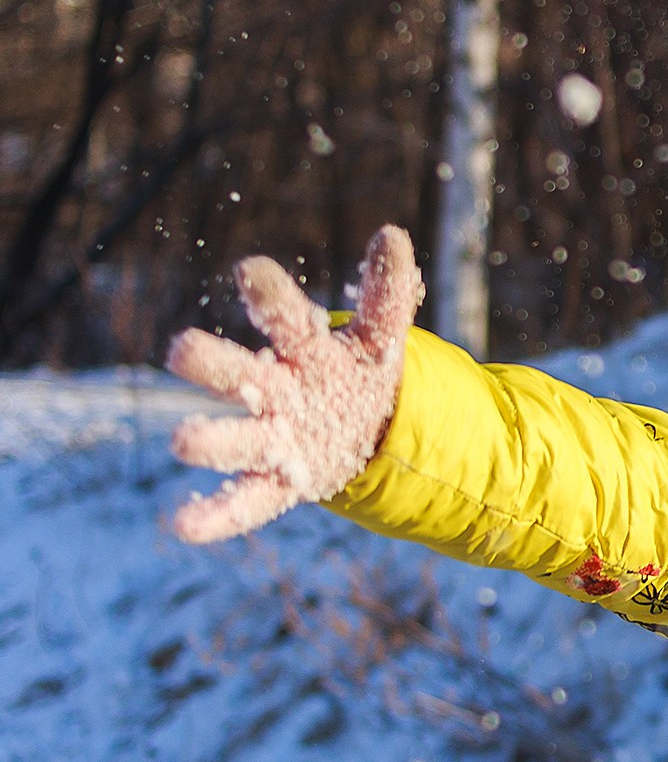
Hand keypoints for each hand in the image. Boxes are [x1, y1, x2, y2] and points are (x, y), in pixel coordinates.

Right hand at [166, 224, 423, 542]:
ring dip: (210, 441)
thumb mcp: (381, 338)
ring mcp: (272, 437)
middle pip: (240, 375)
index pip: (286, 318)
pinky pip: (246, 501)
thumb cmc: (358, 373)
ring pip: (236, 440)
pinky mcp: (279, 482)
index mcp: (302, 350)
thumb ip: (389, 294)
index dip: (271, 296)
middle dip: (212, 364)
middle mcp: (275, 391)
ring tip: (182, 441)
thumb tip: (391, 235)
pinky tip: (183, 525)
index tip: (252, 271)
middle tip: (181, 350)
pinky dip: (216, 516)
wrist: (361, 428)